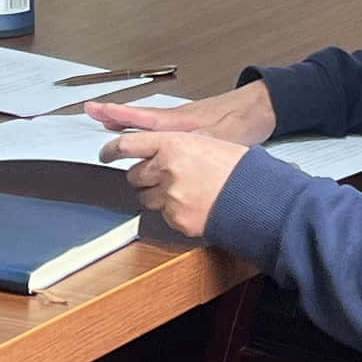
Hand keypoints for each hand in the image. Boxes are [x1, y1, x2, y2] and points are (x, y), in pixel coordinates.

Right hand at [96, 81, 274, 148]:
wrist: (261, 108)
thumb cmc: (241, 123)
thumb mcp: (217, 141)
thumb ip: (194, 152)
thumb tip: (175, 167)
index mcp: (176, 122)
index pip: (139, 117)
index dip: (116, 115)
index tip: (94, 109)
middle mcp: (175, 119)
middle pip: (137, 116)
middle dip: (114, 114)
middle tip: (91, 112)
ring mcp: (182, 121)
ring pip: (148, 121)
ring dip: (129, 122)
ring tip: (110, 124)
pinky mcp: (191, 125)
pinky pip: (160, 125)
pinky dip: (146, 128)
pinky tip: (147, 136)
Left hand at [100, 122, 251, 241]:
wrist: (256, 195)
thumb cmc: (238, 167)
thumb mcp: (206, 142)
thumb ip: (177, 147)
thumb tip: (160, 153)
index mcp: (173, 144)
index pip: (127, 145)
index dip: (111, 150)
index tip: (106, 153)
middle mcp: (166, 168)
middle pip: (134, 175)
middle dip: (143, 178)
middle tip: (161, 178)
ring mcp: (170, 196)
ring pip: (146, 198)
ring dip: (156, 196)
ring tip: (182, 193)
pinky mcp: (176, 218)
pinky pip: (164, 216)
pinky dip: (174, 212)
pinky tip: (193, 206)